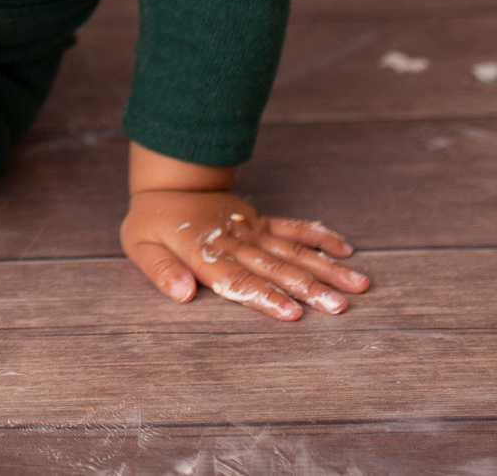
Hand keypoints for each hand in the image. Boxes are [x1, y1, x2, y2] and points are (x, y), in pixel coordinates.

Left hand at [123, 189, 369, 320]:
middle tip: (340, 306)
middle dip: (309, 288)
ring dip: (325, 268)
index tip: (292, 313)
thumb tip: (182, 294)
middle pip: (276, 268)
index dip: (265, 296)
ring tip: (357, 284)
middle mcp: (236, 242)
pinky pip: (293, 228)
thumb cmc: (152, 223)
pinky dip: (319, 236)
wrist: (169, 183)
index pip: (238, 280)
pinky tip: (345, 249)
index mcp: (206, 252)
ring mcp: (253, 231)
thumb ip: (161, 270)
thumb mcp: (139, 247)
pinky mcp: (262, 221)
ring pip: (294, 250)